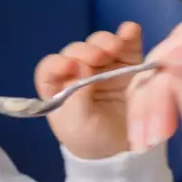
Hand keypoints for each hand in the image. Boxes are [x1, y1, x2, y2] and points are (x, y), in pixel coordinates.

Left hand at [36, 22, 144, 159]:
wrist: (125, 150)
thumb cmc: (92, 139)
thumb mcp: (77, 124)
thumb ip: (75, 97)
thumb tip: (79, 66)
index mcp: (57, 87)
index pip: (50, 68)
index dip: (57, 64)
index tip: (69, 66)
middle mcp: (79, 71)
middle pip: (77, 51)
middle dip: (85, 51)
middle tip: (98, 57)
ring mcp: (104, 64)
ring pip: (100, 43)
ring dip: (106, 41)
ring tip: (115, 47)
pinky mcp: (128, 62)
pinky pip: (128, 43)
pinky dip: (129, 34)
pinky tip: (131, 31)